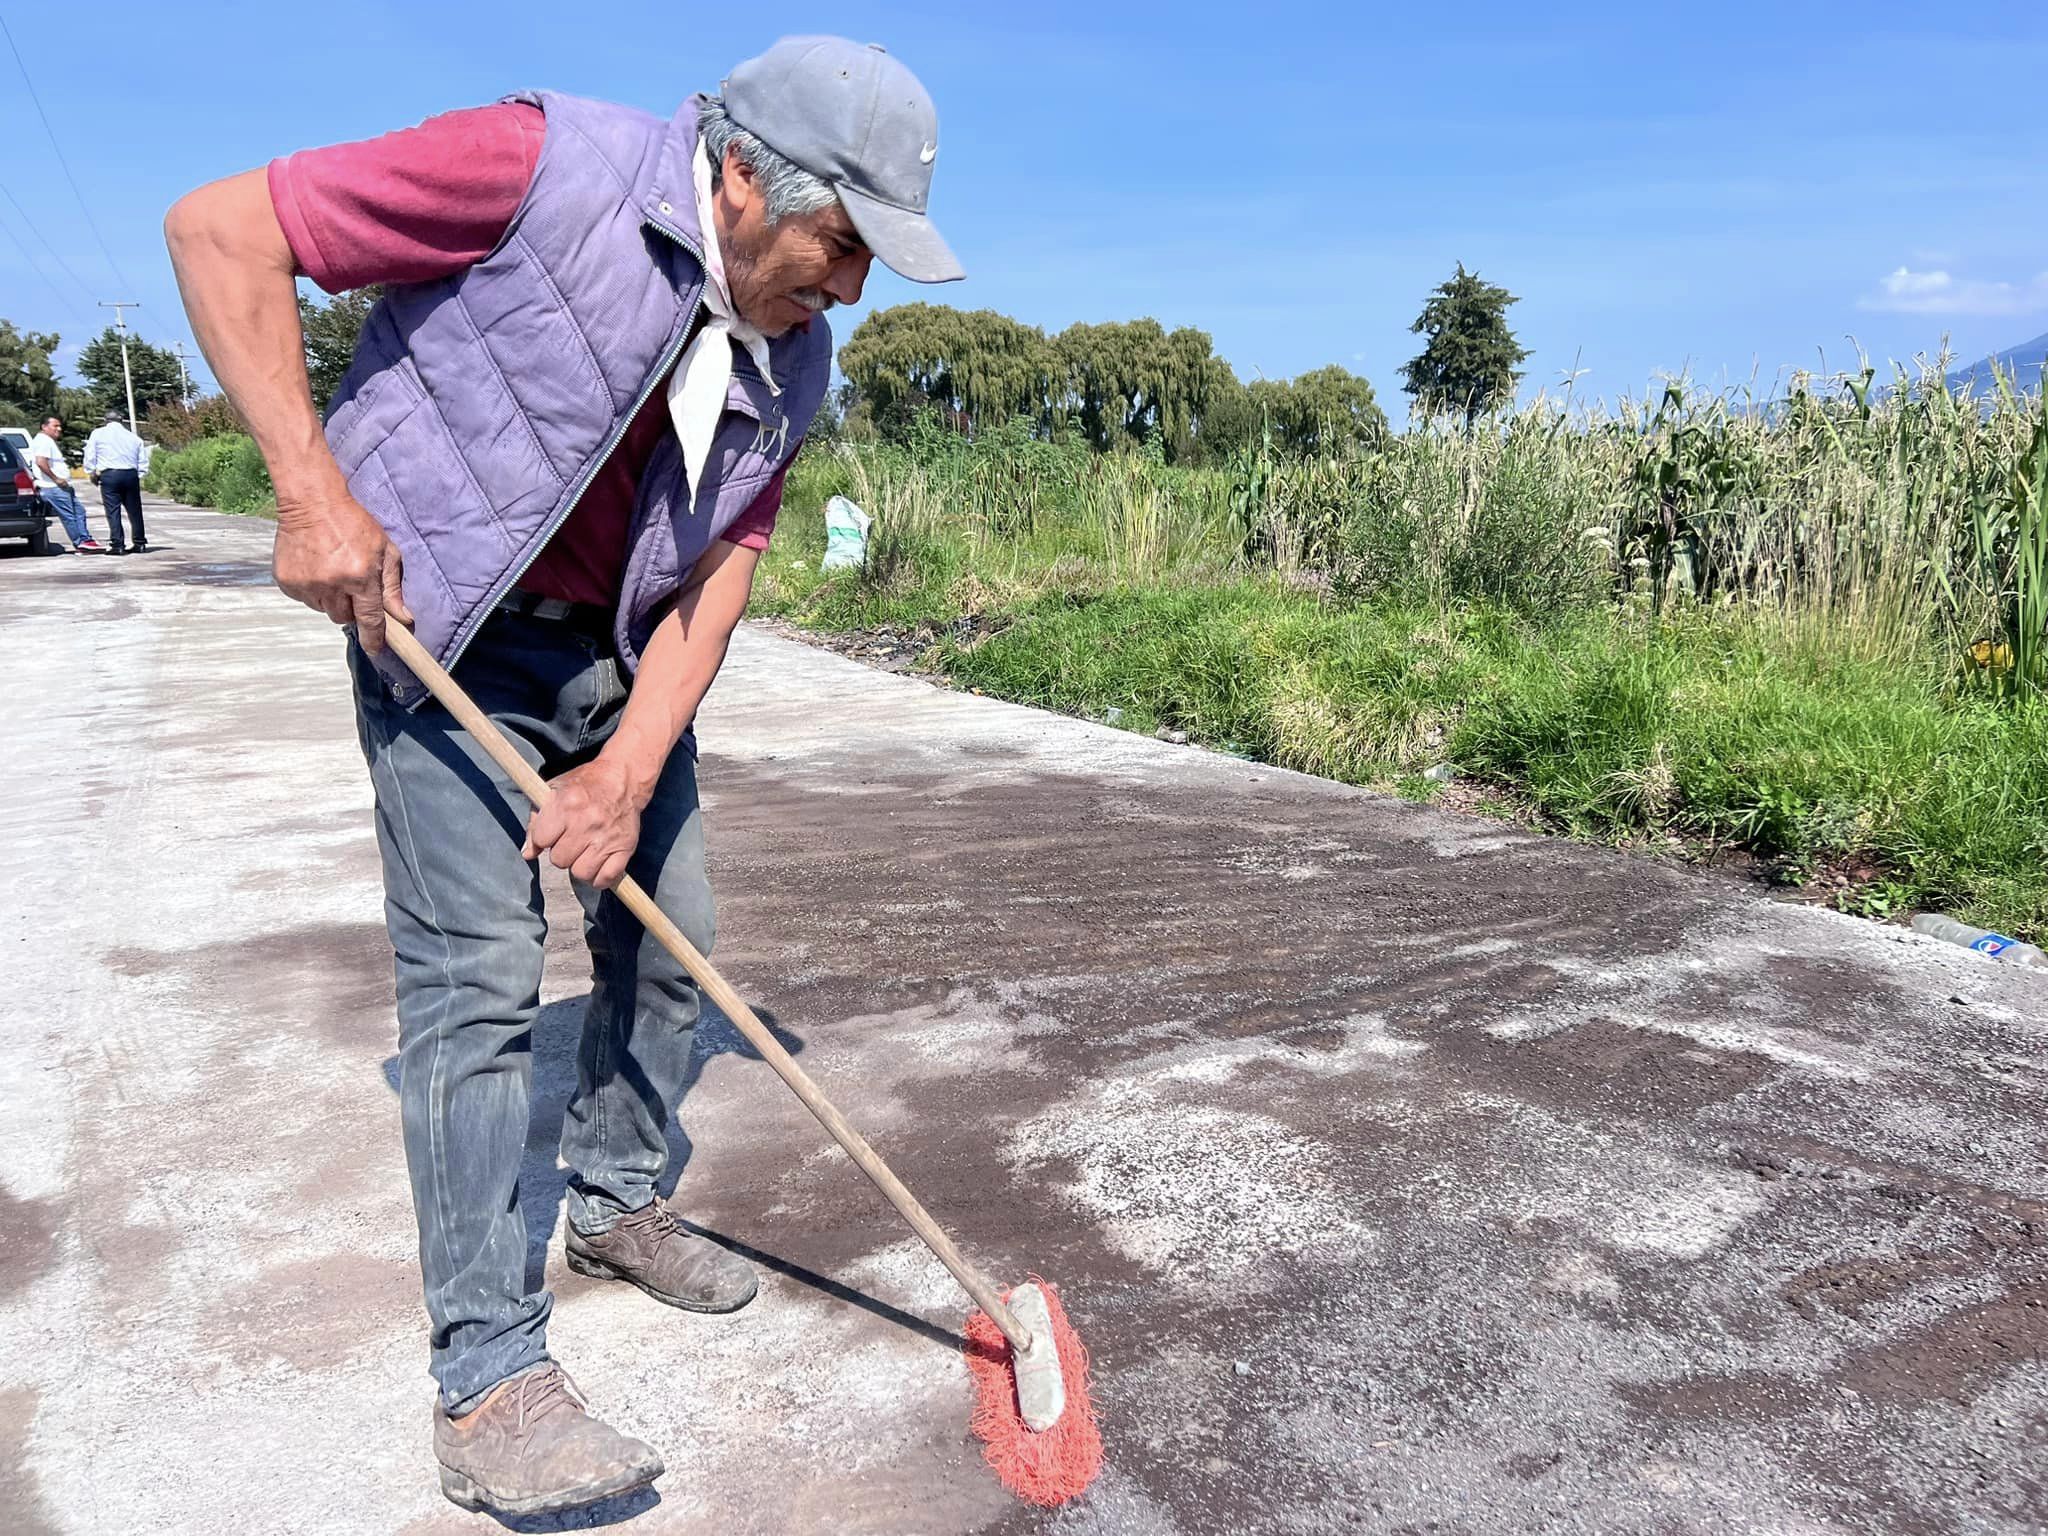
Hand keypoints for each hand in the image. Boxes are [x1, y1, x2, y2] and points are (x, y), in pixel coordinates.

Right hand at [272, 491, 411, 652]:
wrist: (312, 502)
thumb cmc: (353, 523)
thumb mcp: (385, 550)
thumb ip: (392, 587)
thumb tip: (403, 618)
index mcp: (359, 577)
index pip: (369, 619)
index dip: (374, 638)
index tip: (375, 650)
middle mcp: (332, 584)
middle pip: (344, 618)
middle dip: (351, 607)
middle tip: (351, 585)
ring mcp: (306, 583)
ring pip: (324, 610)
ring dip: (331, 599)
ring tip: (332, 571)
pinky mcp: (287, 581)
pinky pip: (305, 600)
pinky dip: (312, 590)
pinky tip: (316, 568)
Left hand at [521, 757, 641, 888]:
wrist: (623, 779)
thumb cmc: (585, 785)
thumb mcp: (553, 792)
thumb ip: (536, 823)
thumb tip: (528, 854)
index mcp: (566, 805)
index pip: (541, 840)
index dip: (544, 839)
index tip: (552, 834)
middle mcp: (586, 822)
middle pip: (559, 860)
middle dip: (562, 853)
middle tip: (572, 841)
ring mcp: (607, 838)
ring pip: (581, 873)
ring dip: (580, 867)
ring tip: (584, 854)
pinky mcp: (625, 848)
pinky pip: (606, 878)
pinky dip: (600, 878)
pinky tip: (598, 866)